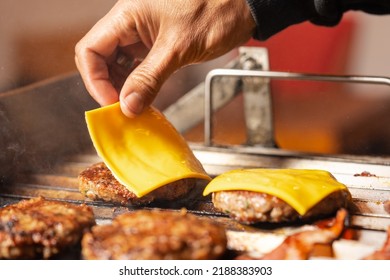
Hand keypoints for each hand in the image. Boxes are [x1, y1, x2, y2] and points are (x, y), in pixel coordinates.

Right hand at [75, 0, 255, 116]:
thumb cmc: (215, 12)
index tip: (113, 103)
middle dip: (107, 86)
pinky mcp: (157, 43)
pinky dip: (138, 83)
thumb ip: (150, 78)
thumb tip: (128, 105)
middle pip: (100, 58)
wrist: (242, 7)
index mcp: (127, 15)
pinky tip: (144, 96)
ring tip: (133, 106)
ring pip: (118, 64)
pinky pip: (137, 65)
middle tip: (123, 109)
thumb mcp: (178, 48)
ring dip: (123, 87)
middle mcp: (130, 23)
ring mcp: (143, 34)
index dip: (95, 80)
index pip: (90, 49)